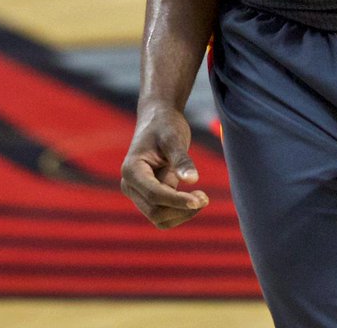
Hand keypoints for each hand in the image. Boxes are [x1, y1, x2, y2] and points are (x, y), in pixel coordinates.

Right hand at [121, 104, 208, 228]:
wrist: (159, 119)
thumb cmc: (165, 125)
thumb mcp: (174, 138)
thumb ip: (181, 159)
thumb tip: (192, 180)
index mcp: (132, 170)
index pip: (154, 194)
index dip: (177, 200)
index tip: (199, 200)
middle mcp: (131, 185)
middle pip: (155, 211)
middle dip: (181, 209)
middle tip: (205, 198)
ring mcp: (139, 193)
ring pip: (159, 218)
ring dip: (182, 213)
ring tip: (203, 198)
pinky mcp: (151, 196)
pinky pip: (165, 214)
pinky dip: (181, 211)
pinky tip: (195, 197)